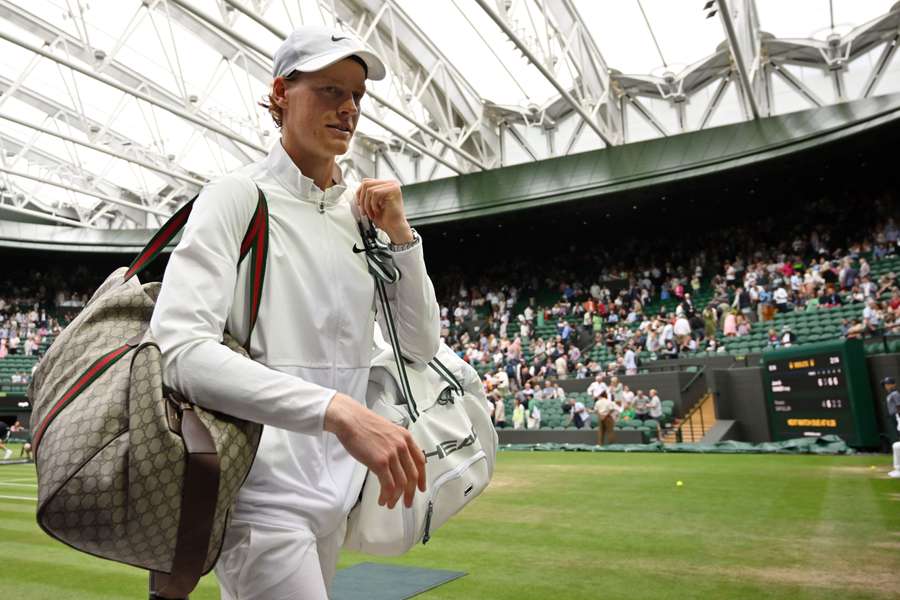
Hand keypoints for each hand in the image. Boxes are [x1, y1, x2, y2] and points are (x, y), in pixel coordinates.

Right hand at [324, 393, 425, 507]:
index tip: (420, 487)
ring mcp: (392, 454)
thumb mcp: (387, 431)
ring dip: (396, 497)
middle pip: (412, 475)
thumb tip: (396, 462)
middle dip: (410, 492)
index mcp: (405, 437)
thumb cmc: (363, 424)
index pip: (420, 461)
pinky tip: (382, 499)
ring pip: (401, 483)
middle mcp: (402, 446)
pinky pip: (388, 485)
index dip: (422, 477)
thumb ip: (395, 444)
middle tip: (406, 502)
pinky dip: (386, 496)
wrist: (350, 420)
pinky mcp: (380, 462)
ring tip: (390, 503)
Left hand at [355, 178, 412, 243]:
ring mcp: (393, 186)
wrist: (394, 228)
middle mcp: (390, 183)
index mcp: (386, 185)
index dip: (359, 193)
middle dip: (362, 199)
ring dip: (367, 204)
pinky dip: (373, 204)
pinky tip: (378, 211)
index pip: (366, 182)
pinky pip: (375, 193)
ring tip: (372, 213)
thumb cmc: (385, 219)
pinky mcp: (393, 190)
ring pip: (369, 190)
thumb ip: (367, 195)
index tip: (359, 204)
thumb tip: (356, 191)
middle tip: (364, 211)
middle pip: (366, 184)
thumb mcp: (372, 204)